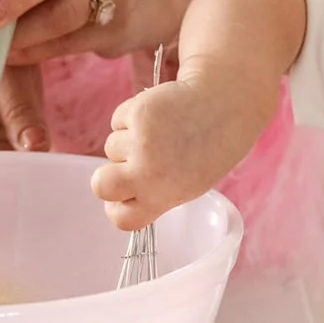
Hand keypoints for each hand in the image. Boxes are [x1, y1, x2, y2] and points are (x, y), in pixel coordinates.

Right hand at [90, 71, 270, 231]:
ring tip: (158, 132)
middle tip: (125, 164)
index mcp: (162, 196)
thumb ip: (154, 191)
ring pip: (111, 147)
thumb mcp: (186, 183)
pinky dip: (130, 116)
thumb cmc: (206, 147)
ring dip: (127, 139)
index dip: (117, 207)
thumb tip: (122, 191)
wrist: (222, 105)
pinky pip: (118, 120)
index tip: (122, 196)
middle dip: (106, 176)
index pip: (121, 219)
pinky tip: (156, 113)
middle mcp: (149, 172)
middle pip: (101, 185)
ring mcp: (141, 142)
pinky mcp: (137, 113)